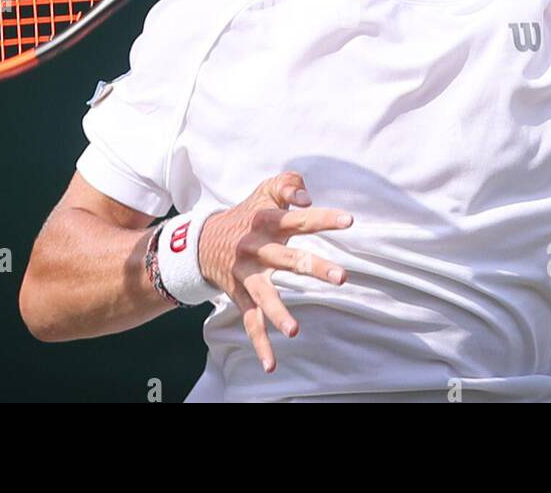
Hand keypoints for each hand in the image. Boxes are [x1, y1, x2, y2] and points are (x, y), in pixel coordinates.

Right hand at [197, 172, 351, 372]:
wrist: (200, 240)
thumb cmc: (248, 213)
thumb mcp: (265, 191)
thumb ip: (289, 185)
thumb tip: (306, 198)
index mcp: (266, 221)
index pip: (298, 218)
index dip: (323, 217)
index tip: (349, 220)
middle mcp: (256, 248)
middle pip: (288, 259)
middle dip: (314, 268)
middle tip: (342, 277)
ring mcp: (247, 275)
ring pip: (263, 295)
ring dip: (278, 313)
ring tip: (294, 331)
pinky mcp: (240, 295)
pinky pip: (250, 321)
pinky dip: (259, 344)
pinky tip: (271, 364)